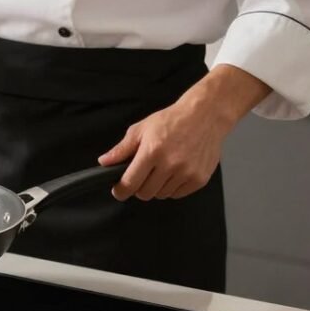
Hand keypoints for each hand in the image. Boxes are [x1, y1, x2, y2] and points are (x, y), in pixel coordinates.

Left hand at [98, 64, 270, 200]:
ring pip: (161, 194)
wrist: (205, 116)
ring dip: (157, 186)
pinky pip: (177, 194)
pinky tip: (174, 171)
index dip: (121, 190)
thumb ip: (121, 149)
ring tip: (162, 168)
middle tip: (143, 175)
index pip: (130, 183)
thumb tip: (104, 162)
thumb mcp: (141, 129)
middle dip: (139, 187)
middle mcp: (170, 164)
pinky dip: (172, 187)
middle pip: (145, 193)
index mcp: (152, 152)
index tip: (119, 190)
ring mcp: (186, 173)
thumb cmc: (172, 121)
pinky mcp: (199, 179)